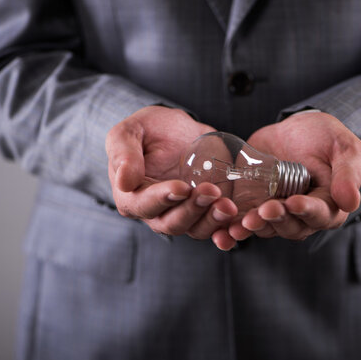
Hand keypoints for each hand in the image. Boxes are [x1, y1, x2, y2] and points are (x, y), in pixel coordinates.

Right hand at [105, 106, 237, 248]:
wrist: (178, 130)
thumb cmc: (148, 130)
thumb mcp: (130, 132)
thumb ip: (123, 153)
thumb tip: (123, 182)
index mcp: (132, 196)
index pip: (144, 205)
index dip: (163, 198)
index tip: (181, 187)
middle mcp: (156, 213)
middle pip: (172, 223)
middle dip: (192, 209)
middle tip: (211, 190)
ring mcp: (184, 215)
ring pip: (196, 229)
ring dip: (212, 220)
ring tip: (228, 205)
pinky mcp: (207, 213)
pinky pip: (217, 228)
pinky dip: (227, 229)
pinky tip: (237, 220)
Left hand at [228, 111, 360, 240]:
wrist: (292, 130)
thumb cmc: (324, 137)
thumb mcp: (343, 147)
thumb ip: (348, 173)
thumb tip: (351, 203)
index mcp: (330, 206)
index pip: (320, 214)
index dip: (306, 210)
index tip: (293, 202)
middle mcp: (303, 217)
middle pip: (291, 227)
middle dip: (276, 219)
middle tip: (264, 209)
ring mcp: (277, 215)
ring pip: (266, 228)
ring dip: (255, 228)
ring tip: (242, 223)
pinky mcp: (254, 208)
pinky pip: (244, 223)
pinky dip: (233, 228)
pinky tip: (223, 230)